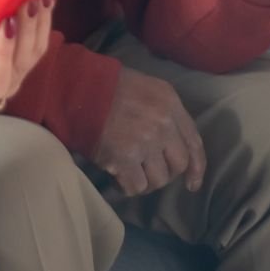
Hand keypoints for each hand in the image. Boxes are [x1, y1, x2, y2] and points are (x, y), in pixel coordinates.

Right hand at [92, 67, 204, 195]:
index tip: (192, 184)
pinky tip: (116, 179)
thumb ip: (161, 110)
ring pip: (158, 179)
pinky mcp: (124, 159)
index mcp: (168, 101)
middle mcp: (162, 123)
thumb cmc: (105, 84)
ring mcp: (144, 142)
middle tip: (146, 171)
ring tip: (128, 173)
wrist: (73, 87)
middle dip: (165, 173)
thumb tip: (171, 141)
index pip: (193, 142)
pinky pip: (136, 186)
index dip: (196, 167)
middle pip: (178, 164)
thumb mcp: (143, 86)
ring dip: (145, 181)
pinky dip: (126, 187)